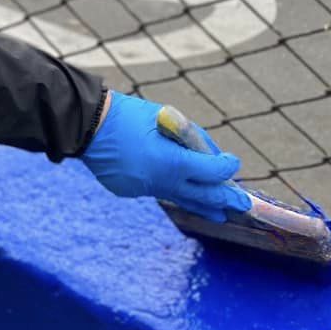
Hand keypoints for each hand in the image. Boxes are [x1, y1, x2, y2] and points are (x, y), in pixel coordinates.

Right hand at [81, 92, 250, 224]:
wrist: (87, 125)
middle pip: (203, 195)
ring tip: (220, 214)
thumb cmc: (130, 115)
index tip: (233, 164)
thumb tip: (211, 159)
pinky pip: (155, 191)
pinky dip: (169, 189)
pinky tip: (177, 190)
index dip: (227, 169)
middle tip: (243, 205)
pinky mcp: (129, 191)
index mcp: (173, 162)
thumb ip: (193, 140)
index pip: (213, 173)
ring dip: (202, 206)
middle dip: (225, 199)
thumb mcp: (169, 118)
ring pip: (180, 199)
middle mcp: (161, 182)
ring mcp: (143, 189)